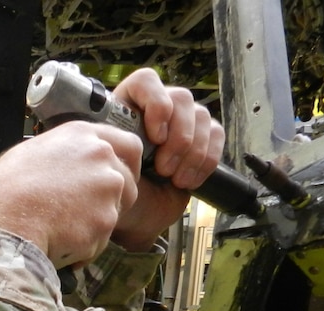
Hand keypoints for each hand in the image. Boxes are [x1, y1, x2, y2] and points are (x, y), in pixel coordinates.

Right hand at [0, 121, 144, 266]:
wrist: (1, 219)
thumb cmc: (4, 189)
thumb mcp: (31, 154)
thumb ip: (63, 156)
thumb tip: (67, 168)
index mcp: (82, 135)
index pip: (129, 145)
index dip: (126, 166)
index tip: (116, 179)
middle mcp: (102, 157)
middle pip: (127, 183)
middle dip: (111, 202)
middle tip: (82, 215)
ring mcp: (107, 189)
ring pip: (113, 214)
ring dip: (93, 226)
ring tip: (59, 230)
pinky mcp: (105, 221)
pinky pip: (100, 240)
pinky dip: (83, 248)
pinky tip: (57, 242)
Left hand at [110, 68, 224, 249]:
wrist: (134, 216)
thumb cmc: (117, 189)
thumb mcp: (107, 166)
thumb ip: (117, 144)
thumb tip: (129, 135)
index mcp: (126, 107)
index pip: (146, 81)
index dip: (156, 103)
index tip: (154, 137)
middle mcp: (155, 109)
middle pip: (181, 98)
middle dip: (177, 137)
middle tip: (163, 169)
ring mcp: (180, 122)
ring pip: (201, 115)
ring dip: (192, 151)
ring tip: (175, 179)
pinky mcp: (201, 139)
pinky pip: (216, 134)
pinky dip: (207, 159)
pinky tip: (189, 180)